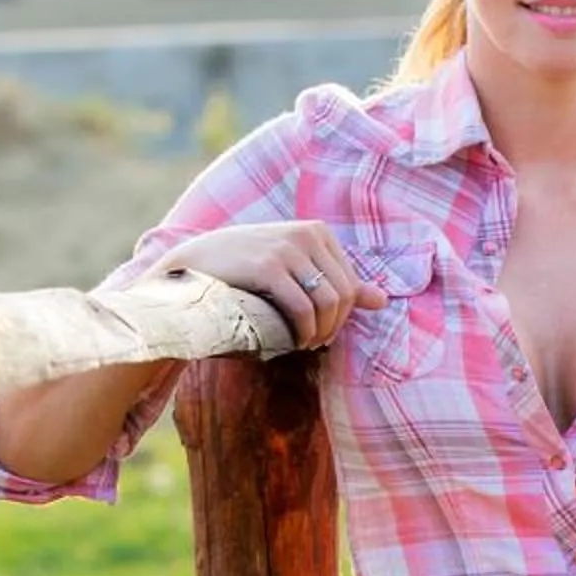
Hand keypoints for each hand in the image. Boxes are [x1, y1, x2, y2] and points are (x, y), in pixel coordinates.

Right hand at [158, 223, 385, 350]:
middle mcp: (306, 234)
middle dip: (333, 327)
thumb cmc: (244, 272)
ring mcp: (287, 247)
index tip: (321, 332)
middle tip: (313, 344)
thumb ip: (338, 282)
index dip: (341, 317)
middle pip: (344, 296)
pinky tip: (293, 342)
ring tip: (304, 344)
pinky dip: (303, 332)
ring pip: (329, 303)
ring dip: (320, 333)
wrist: (191, 268)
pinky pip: (304, 308)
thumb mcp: (295, 270)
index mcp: (317, 231)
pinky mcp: (268, 266)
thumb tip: (383, 300)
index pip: (351, 285)